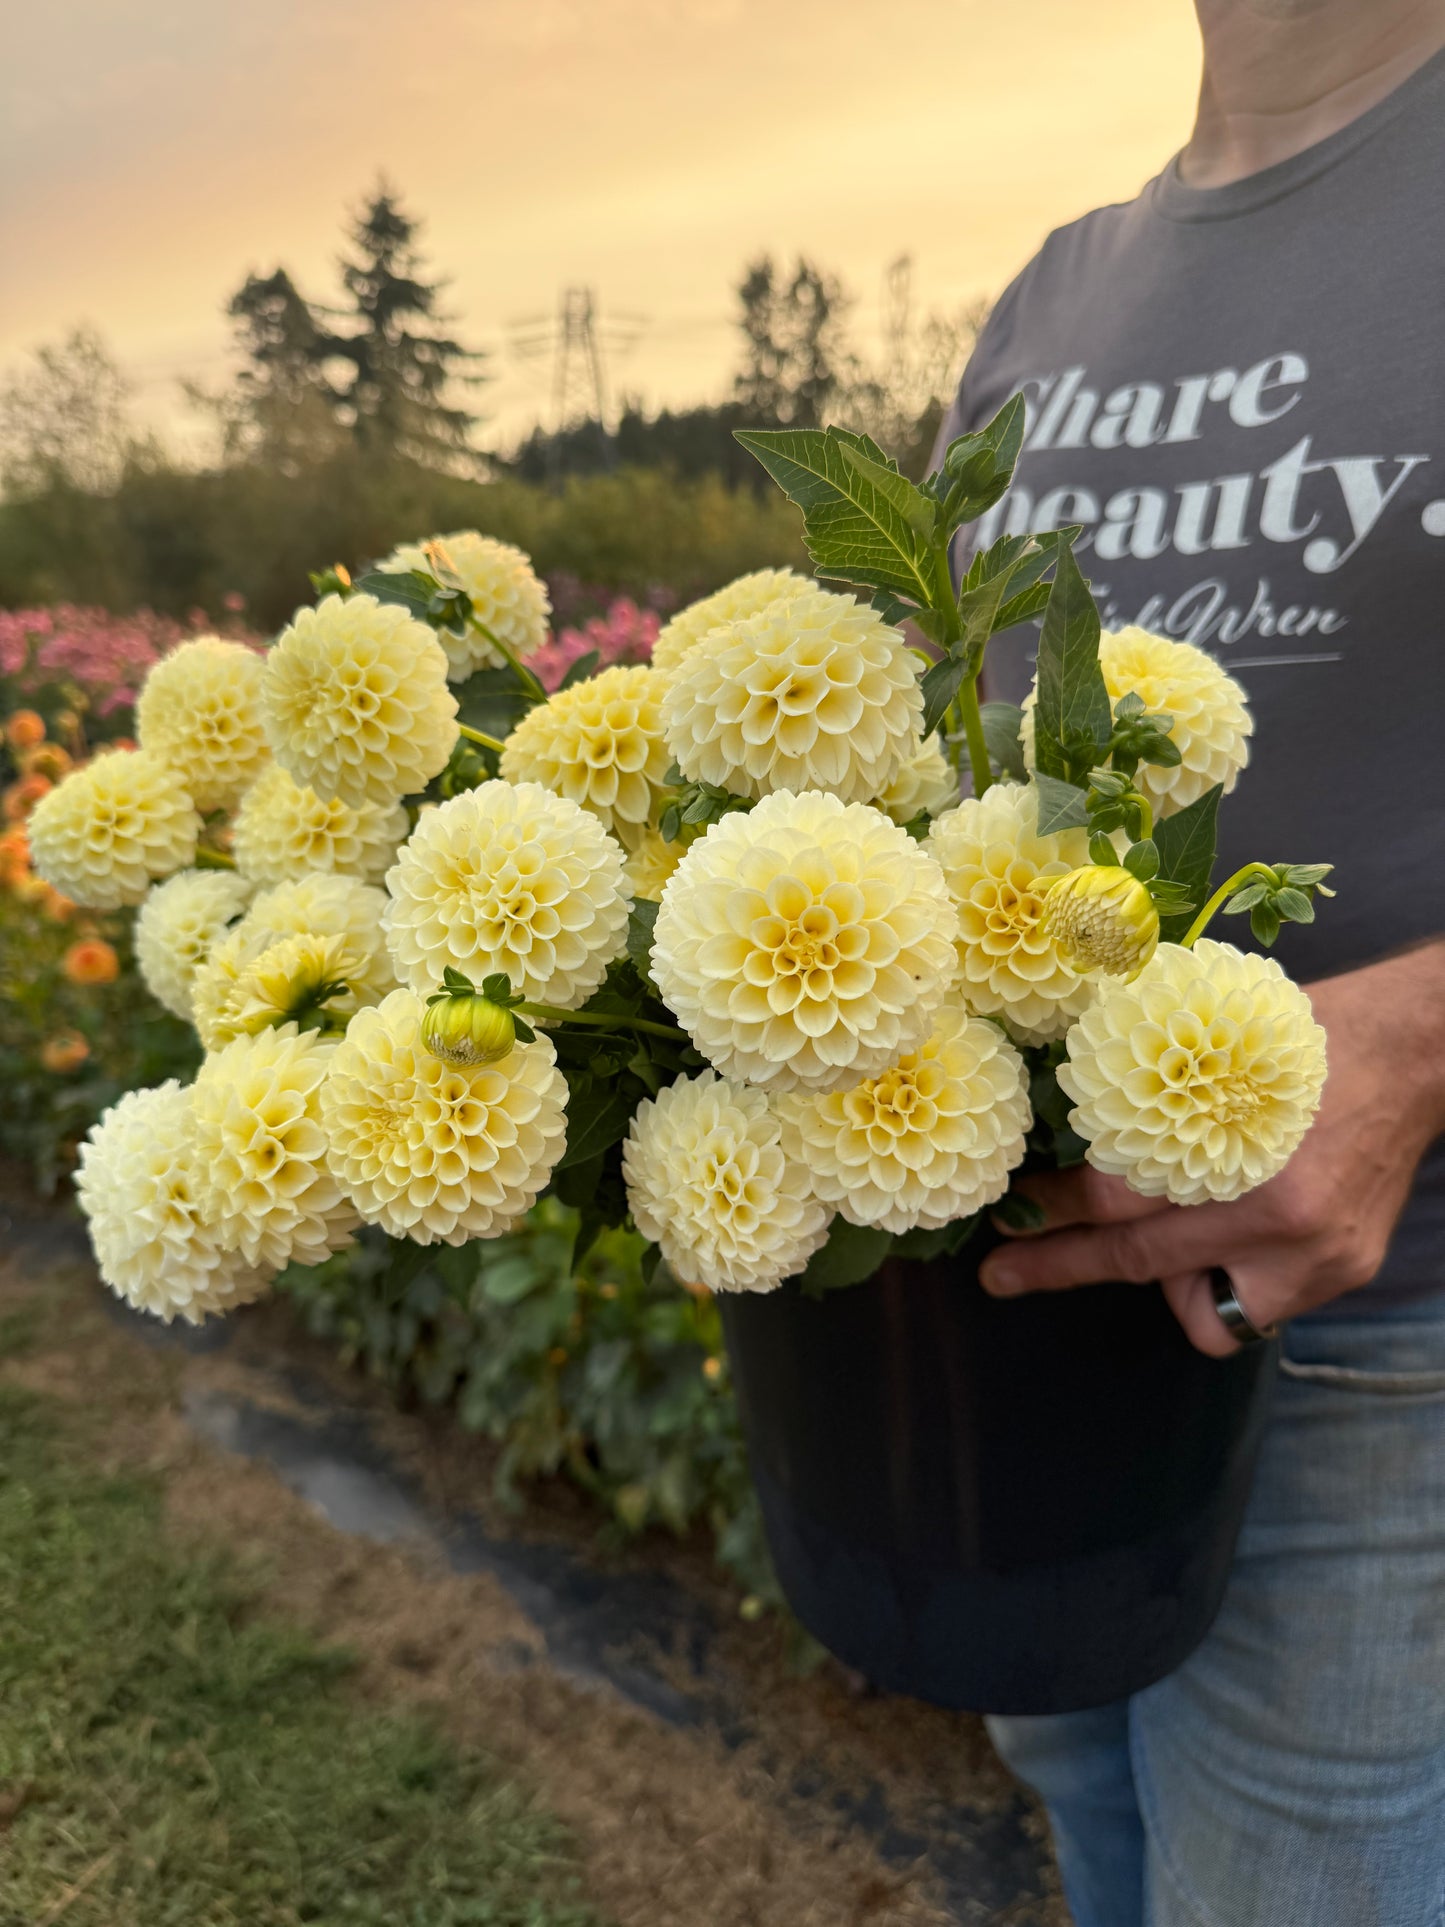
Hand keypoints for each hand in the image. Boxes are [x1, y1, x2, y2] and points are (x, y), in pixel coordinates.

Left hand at [978, 943, 1444, 1354]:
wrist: (1417, 1050)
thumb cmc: (1306, 1036)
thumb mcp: (1213, 1041)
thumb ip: (1149, 1090)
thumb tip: (1062, 1124)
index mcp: (1239, 1142)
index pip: (1117, 1193)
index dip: (1055, 1205)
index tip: (1010, 1211)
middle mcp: (1278, 1212)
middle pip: (1140, 1260)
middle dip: (1060, 1266)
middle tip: (1000, 1274)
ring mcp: (1316, 1254)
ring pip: (1204, 1312)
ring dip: (1168, 1284)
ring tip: (1174, 1236)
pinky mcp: (1343, 1271)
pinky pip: (1259, 1309)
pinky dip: (1230, 1280)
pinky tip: (1233, 1237)